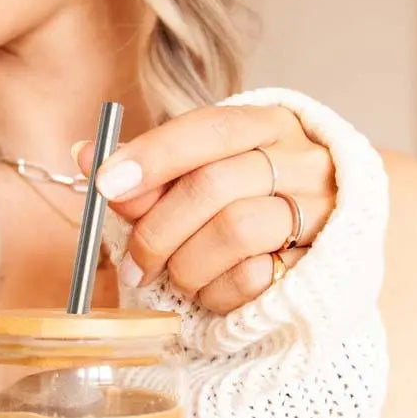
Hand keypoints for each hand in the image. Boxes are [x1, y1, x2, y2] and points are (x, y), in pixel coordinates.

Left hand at [75, 105, 336, 313]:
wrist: (331, 242)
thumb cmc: (251, 202)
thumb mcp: (203, 175)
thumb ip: (150, 170)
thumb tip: (84, 152)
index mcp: (268, 125)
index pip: (207, 129)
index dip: (152, 156)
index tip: (106, 184)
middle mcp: (300, 161)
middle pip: (213, 186)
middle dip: (159, 231)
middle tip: (135, 265)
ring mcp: (317, 212)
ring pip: (234, 232)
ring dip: (187, 265)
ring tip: (178, 276)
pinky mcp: (318, 263)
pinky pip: (253, 278)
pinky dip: (216, 292)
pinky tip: (212, 291)